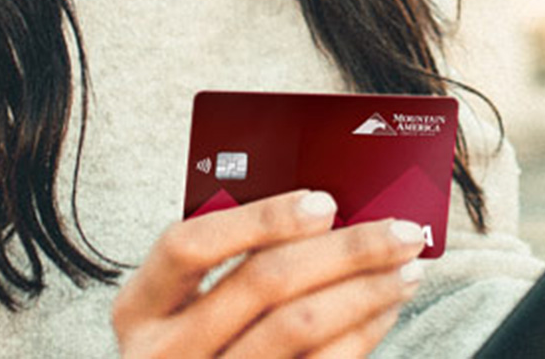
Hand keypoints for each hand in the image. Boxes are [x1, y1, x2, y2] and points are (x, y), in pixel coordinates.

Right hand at [111, 189, 425, 357]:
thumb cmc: (194, 339)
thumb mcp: (185, 302)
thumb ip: (231, 257)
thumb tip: (325, 207)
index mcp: (138, 308)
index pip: (190, 245)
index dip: (257, 219)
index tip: (323, 201)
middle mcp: (164, 355)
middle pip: (262, 285)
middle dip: (342, 249)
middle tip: (399, 229)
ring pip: (299, 328)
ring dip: (364, 290)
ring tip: (406, 265)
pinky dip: (361, 332)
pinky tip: (384, 307)